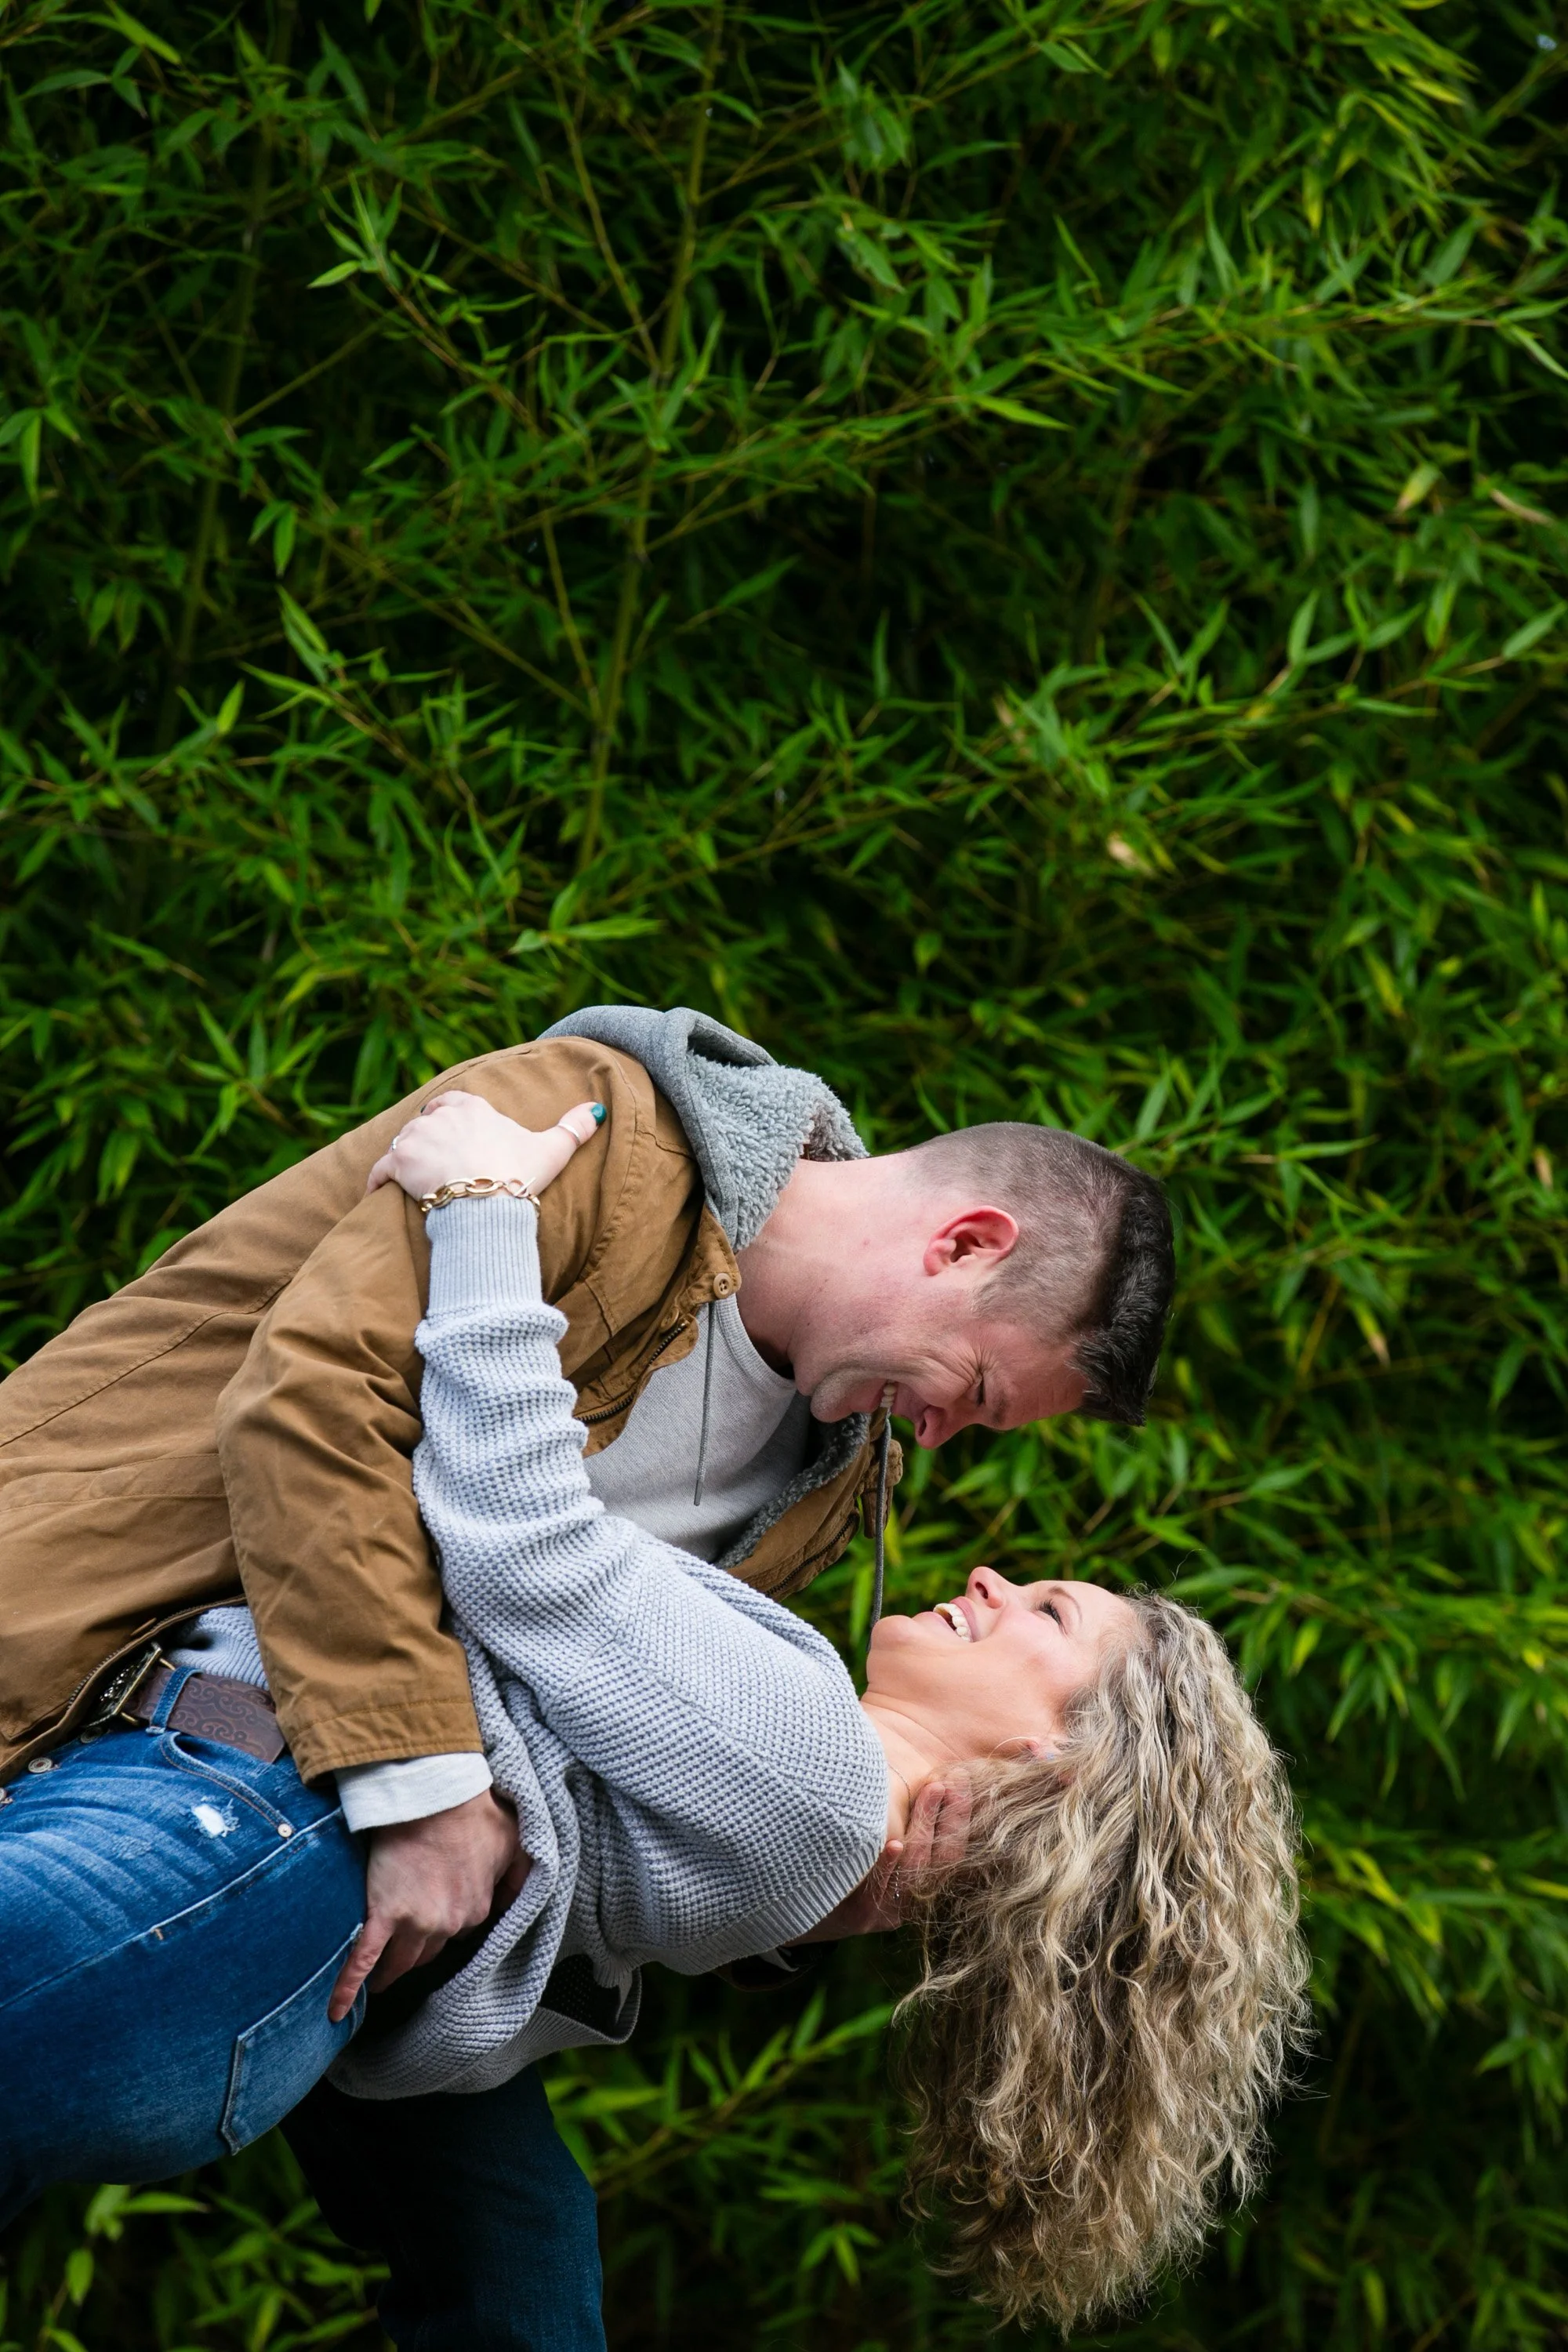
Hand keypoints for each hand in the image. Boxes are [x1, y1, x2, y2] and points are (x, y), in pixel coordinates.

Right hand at [329, 1788, 530, 2022]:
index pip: (462, 1932)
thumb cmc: (475, 1813)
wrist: (437, 1797)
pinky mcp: (383, 1915)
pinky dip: (349, 1987)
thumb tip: (516, 1898)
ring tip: (379, 1981)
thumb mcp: (512, 1843)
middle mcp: (447, 1924)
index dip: (448, 1921)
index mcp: (476, 1909)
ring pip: (401, 1961)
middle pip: (430, 1951)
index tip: (436, 1912)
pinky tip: (337, 2010)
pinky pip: (363, 1960)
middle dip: (419, 1950)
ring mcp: (414, 1922)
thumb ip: (518, 1875)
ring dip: (390, 1974)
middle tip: (405, 1949)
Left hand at [366, 1090, 605, 1204]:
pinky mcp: (399, 1163)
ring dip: (404, 1157)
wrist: (488, 1204)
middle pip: (424, 1121)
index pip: (452, 1101)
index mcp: (473, 1108)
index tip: (447, 1126)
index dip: (447, 1113)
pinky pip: (380, 1168)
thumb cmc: (520, 1175)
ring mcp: (417, 1138)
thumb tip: (595, 1109)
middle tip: (431, 1160)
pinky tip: (376, 1190)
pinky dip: (377, 1178)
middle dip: (425, 1137)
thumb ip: (573, 1127)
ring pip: (402, 1142)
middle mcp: (441, 1116)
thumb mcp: (552, 1150)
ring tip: (410, 1177)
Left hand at [795, 1771, 972, 1941]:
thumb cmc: (852, 1869)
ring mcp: (887, 1912)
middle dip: (949, 1817)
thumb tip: (930, 1776)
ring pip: (915, 1871)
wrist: (808, 1914)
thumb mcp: (884, 1848)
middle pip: (943, 1859)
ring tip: (930, 1792)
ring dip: (924, 1829)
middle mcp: (913, 1901)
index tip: (961, 1779)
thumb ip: (907, 1823)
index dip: (961, 1815)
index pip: (954, 1849)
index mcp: (925, 1884)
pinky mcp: (860, 1919)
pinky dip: (886, 1867)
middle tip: (946, 1781)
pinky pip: (876, 1894)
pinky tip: (892, 1843)